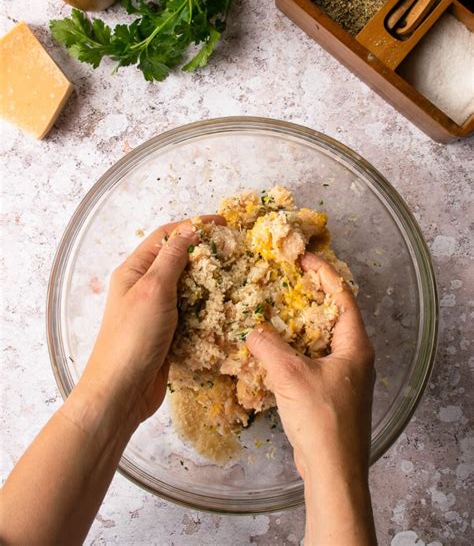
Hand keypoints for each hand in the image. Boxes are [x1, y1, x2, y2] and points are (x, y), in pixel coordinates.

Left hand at [78, 215, 224, 424]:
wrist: (122, 391)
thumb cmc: (133, 336)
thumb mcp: (153, 289)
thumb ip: (172, 258)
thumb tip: (189, 230)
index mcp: (134, 270)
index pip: (166, 236)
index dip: (193, 226)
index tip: (223, 223)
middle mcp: (144, 286)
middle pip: (177, 260)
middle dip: (204, 254)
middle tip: (234, 250)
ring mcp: (156, 311)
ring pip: (187, 287)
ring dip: (208, 282)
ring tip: (235, 277)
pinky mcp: (168, 332)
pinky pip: (190, 312)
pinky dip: (206, 308)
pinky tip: (224, 307)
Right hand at [247, 252, 375, 544]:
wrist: (333, 470)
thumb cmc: (321, 419)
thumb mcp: (290, 376)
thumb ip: (268, 347)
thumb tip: (251, 329)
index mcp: (355, 345)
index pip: (343, 297)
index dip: (324, 274)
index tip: (302, 258)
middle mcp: (356, 357)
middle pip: (335, 315)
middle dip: (313, 295)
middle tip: (288, 280)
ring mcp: (346, 376)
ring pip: (324, 338)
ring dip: (303, 323)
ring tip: (279, 309)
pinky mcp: (334, 393)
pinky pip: (316, 359)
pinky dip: (298, 348)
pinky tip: (277, 349)